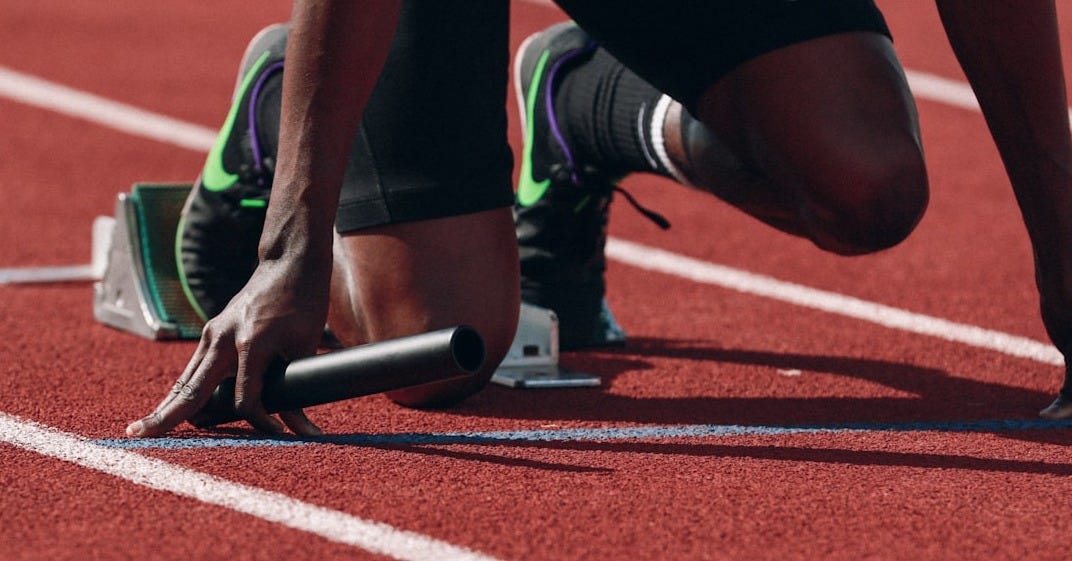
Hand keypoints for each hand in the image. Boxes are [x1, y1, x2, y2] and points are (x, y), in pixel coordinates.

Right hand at [125, 256, 329, 436]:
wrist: (288, 263)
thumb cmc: (303, 302)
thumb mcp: (305, 346)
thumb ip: (298, 386)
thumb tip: (300, 428)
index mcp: (251, 342)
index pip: (245, 399)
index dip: (262, 422)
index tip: (280, 435)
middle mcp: (223, 338)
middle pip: (192, 390)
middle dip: (167, 417)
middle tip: (137, 437)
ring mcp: (213, 334)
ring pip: (186, 380)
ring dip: (168, 406)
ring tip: (144, 430)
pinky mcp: (212, 332)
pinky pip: (193, 369)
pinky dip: (183, 391)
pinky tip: (169, 409)